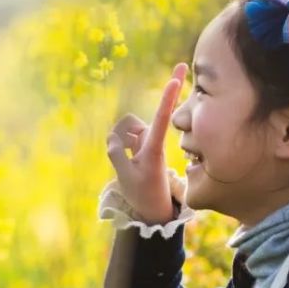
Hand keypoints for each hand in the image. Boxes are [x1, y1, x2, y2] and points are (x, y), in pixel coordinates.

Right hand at [105, 63, 187, 224]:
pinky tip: (125, 158)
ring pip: (125, 129)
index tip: (176, 79)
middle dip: (129, 125)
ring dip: (120, 140)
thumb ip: (116, 154)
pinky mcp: (139, 144)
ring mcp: (145, 141)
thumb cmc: (143, 194)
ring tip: (128, 163)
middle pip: (130, 122)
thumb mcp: (126, 177)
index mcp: (154, 147)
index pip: (161, 118)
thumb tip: (112, 137)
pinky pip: (122, 136)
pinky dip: (119, 144)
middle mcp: (151, 139)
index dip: (167, 97)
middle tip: (169, 92)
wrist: (153, 208)